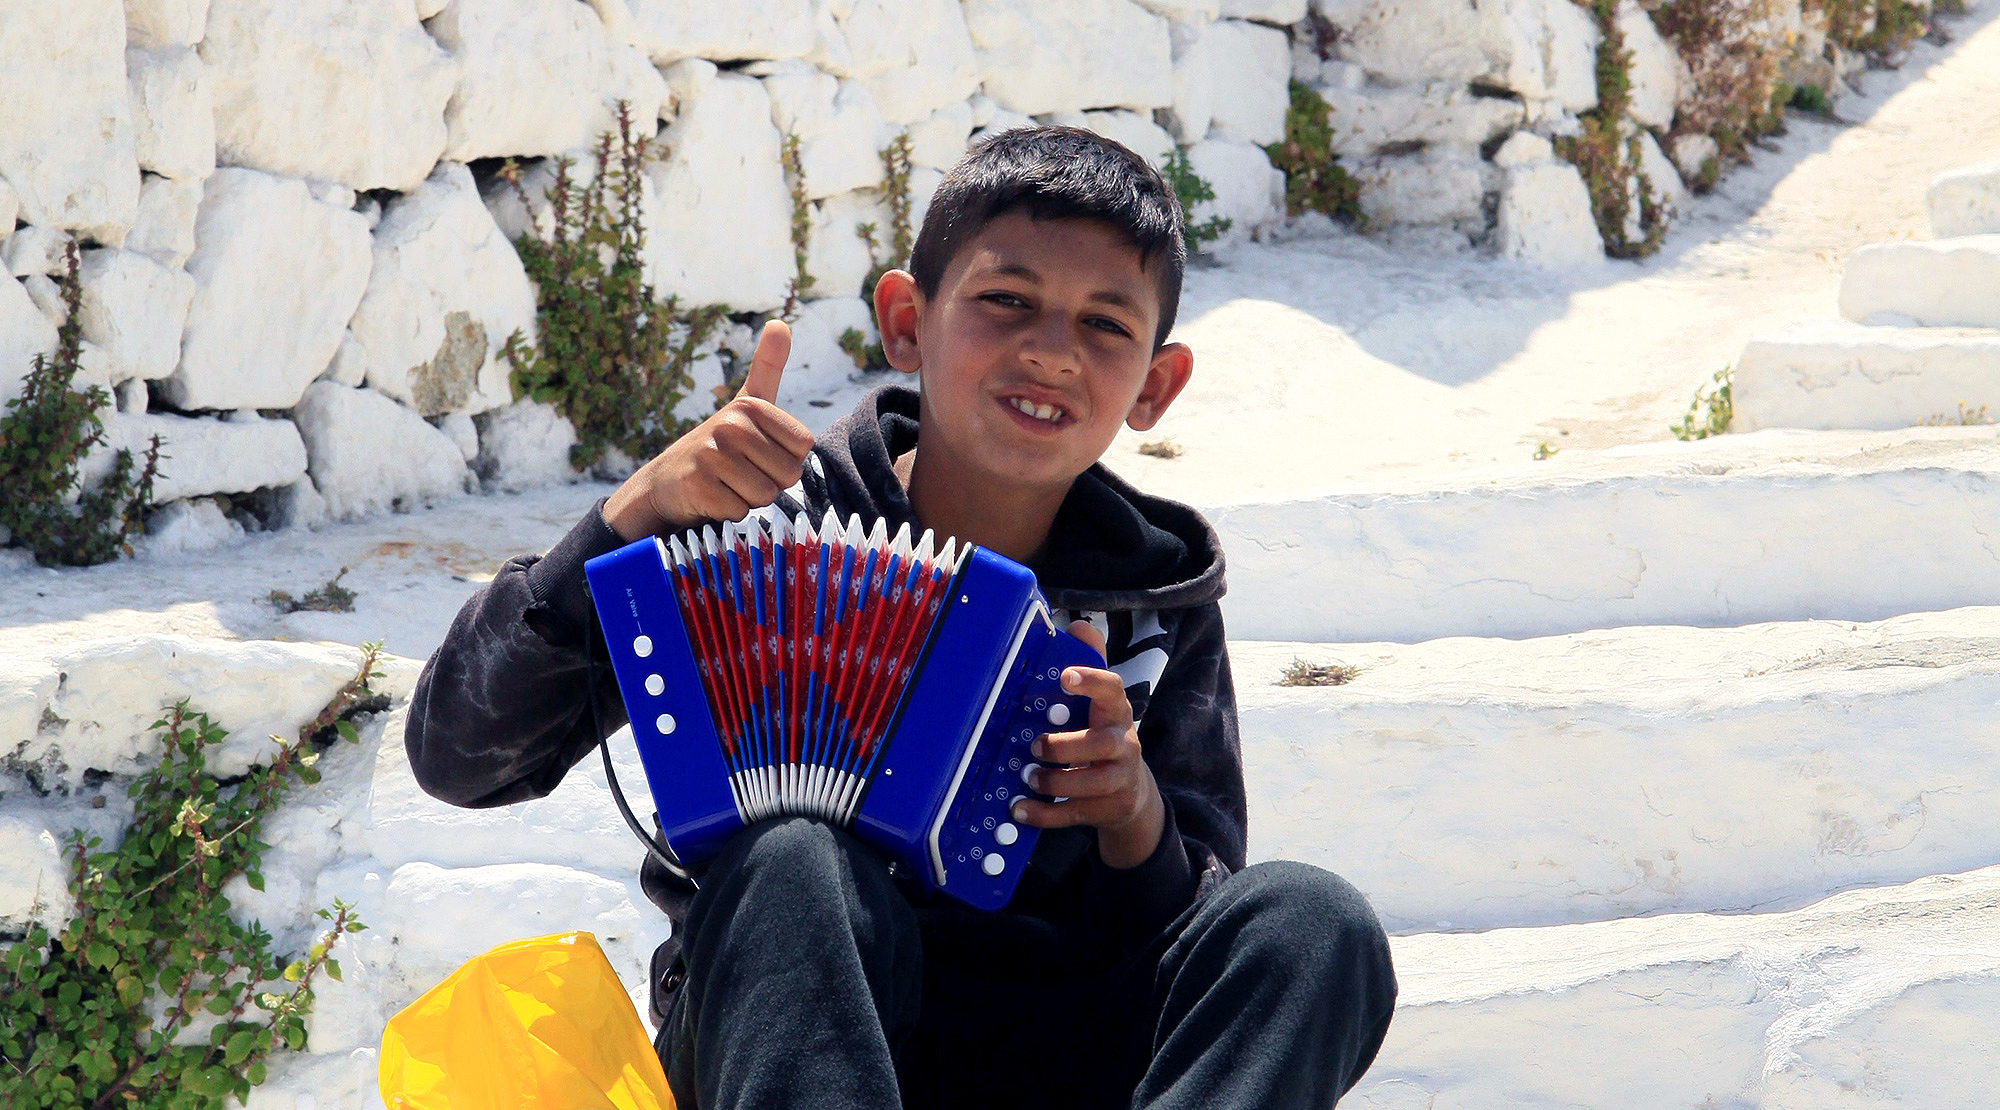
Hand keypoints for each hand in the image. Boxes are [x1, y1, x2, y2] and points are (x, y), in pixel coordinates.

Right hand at [604, 320, 813, 539]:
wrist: (666, 483)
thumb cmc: (719, 446)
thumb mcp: (745, 404)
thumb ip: (767, 367)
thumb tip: (781, 323)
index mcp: (750, 406)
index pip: (803, 446)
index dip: (785, 459)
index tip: (758, 453)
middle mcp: (730, 425)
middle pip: (788, 474)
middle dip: (769, 482)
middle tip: (741, 473)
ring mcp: (712, 455)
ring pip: (766, 495)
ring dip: (749, 499)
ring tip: (727, 484)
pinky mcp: (699, 486)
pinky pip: (741, 511)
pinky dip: (729, 513)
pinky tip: (711, 498)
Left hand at [1009, 620, 1166, 868]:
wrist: (1130, 792)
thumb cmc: (1103, 736)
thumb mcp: (1098, 703)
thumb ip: (1089, 665)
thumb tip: (1077, 626)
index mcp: (1115, 712)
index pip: (1113, 690)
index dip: (1092, 681)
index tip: (1066, 676)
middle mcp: (1123, 744)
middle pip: (1105, 744)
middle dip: (1068, 746)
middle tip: (1036, 746)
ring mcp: (1119, 779)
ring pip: (1093, 783)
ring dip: (1056, 781)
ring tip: (1029, 777)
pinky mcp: (1108, 808)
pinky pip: (1077, 813)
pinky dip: (1046, 813)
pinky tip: (1021, 808)